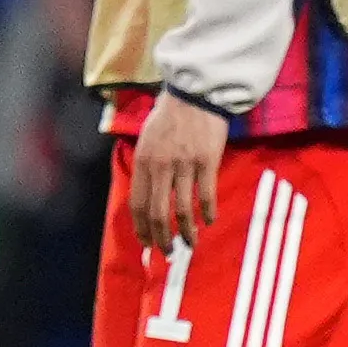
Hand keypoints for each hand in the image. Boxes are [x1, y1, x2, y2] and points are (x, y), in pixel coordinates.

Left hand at [127, 90, 224, 251]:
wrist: (195, 94)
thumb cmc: (170, 116)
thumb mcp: (147, 139)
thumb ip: (146, 166)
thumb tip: (148, 194)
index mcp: (143, 162)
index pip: (137, 204)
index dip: (142, 228)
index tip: (148, 243)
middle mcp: (160, 166)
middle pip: (157, 212)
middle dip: (162, 237)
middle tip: (168, 252)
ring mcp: (184, 165)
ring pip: (181, 209)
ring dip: (185, 231)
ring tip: (190, 243)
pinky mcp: (207, 161)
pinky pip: (206, 194)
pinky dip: (208, 211)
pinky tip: (210, 220)